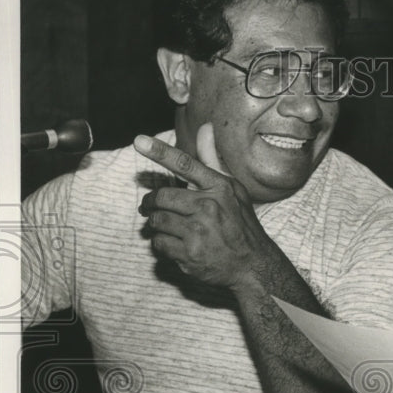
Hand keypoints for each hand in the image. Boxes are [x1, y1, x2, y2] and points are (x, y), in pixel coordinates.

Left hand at [135, 124, 279, 291]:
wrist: (252, 265)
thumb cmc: (240, 223)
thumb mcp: (232, 190)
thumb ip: (211, 160)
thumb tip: (205, 127)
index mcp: (220, 188)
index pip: (186, 165)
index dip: (160, 152)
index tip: (139, 142)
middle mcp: (210, 208)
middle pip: (162, 197)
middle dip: (151, 203)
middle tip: (149, 207)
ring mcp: (199, 232)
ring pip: (157, 221)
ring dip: (158, 225)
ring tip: (171, 228)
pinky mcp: (190, 254)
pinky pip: (159, 244)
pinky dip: (163, 245)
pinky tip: (178, 245)